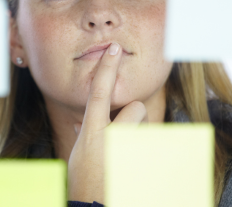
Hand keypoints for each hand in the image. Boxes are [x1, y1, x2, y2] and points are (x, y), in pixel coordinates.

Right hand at [67, 42, 147, 202]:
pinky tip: (134, 170)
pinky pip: (152, 145)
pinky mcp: (146, 160)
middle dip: (132, 119)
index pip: (100, 91)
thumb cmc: (83, 183)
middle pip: (137, 108)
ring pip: (145, 127)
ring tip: (126, 158)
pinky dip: (145, 155)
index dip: (107, 68)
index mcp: (93, 132)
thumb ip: (87, 134)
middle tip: (121, 138)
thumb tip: (85, 122)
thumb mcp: (79, 154)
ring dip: (138, 137)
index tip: (115, 48)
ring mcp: (131, 149)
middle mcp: (113, 136)